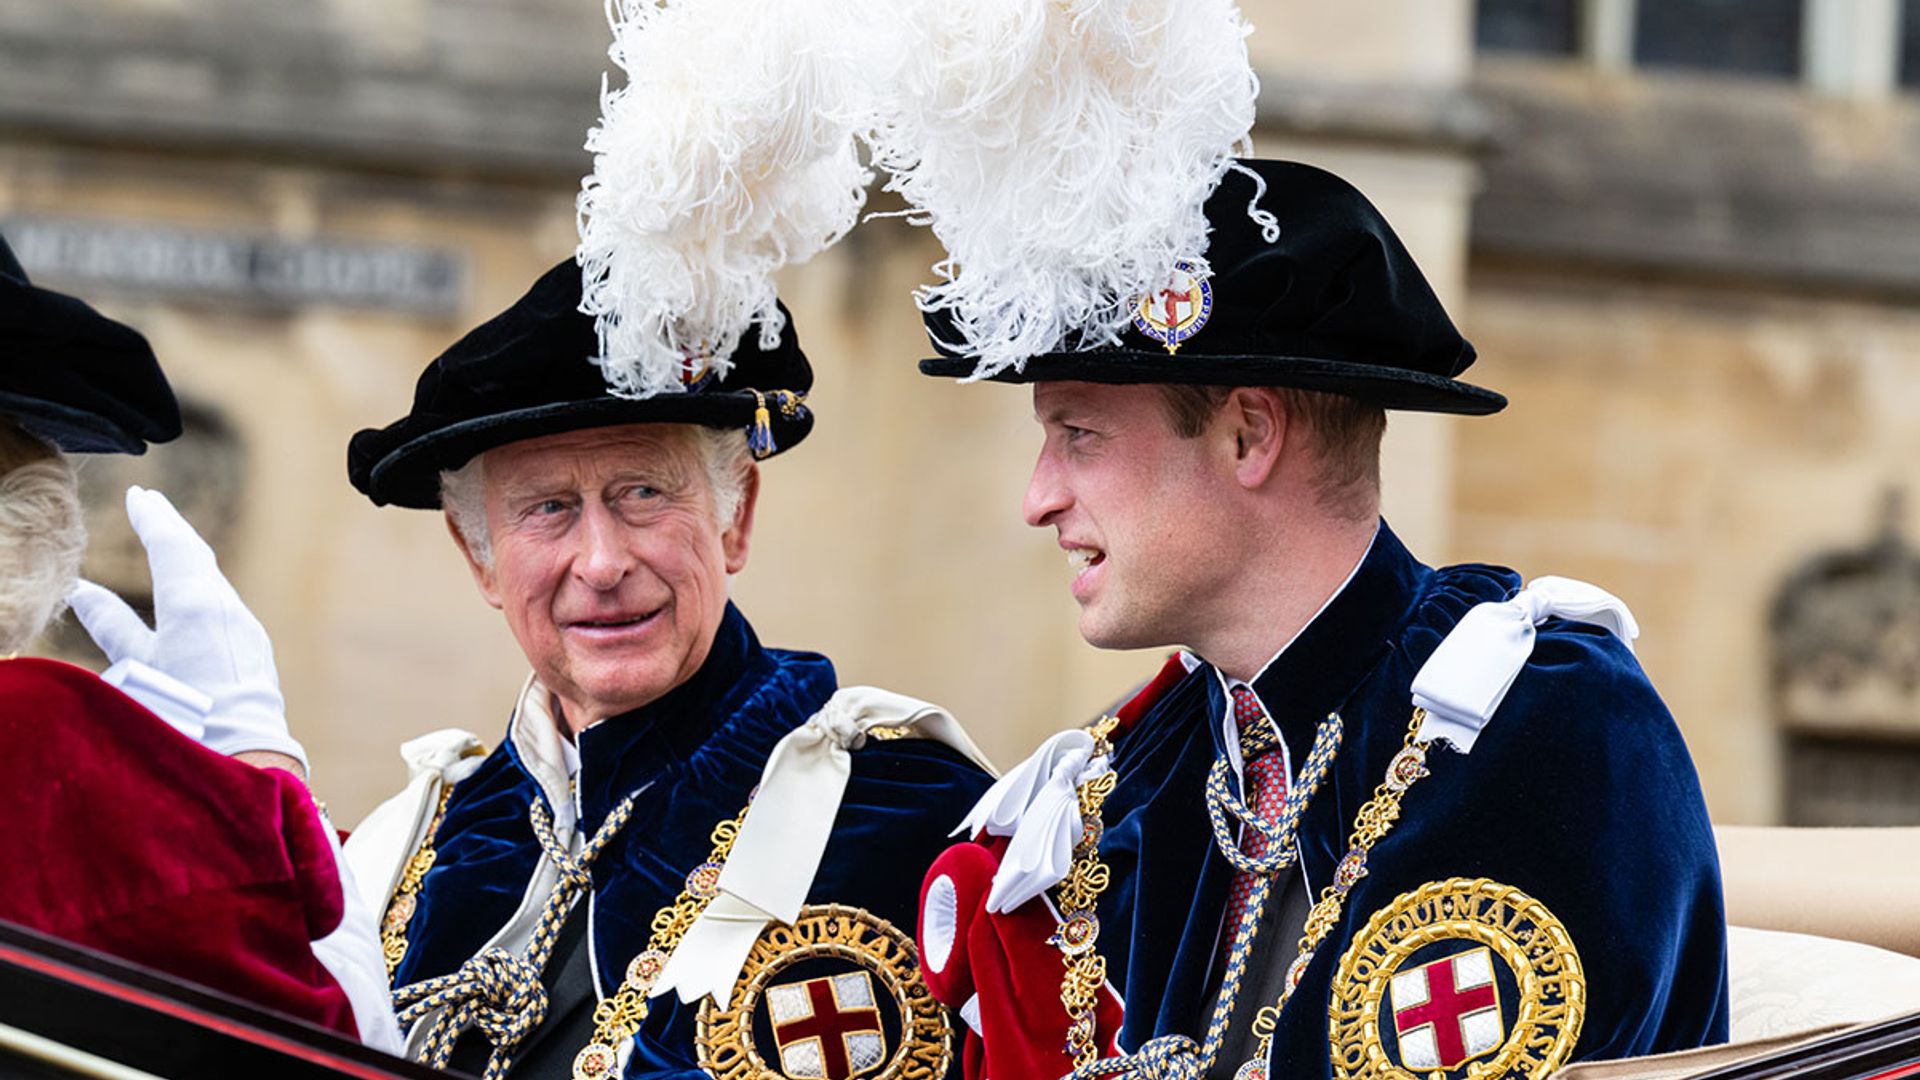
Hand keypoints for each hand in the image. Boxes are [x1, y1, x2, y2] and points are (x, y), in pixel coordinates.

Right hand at [68, 486, 306, 774]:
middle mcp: (226, 607)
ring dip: (189, 557)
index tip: (140, 496)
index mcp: (194, 604)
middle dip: (171, 529)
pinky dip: (204, 585)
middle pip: (196, 556)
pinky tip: (196, 590)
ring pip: (213, 581)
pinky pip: (225, 604)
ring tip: (168, 539)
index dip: (154, 519)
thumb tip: (80, 590)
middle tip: (151, 504)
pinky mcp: (253, 648)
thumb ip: (109, 625)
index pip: (172, 547)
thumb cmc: (180, 714)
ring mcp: (245, 627)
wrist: (243, 754)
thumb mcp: (133, 667)